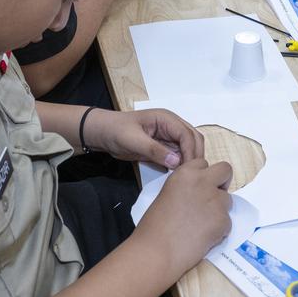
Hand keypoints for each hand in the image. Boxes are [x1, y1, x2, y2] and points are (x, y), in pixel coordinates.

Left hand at [87, 108, 204, 169]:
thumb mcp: (133, 140)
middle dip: (194, 156)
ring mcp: (168, 137)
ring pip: (187, 149)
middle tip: (191, 175)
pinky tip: (177, 176)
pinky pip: (177, 156)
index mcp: (166, 119)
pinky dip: (179, 165)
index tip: (189, 169)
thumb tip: (176, 162)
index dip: (191, 151)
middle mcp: (171, 126)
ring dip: (188, 161)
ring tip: (185, 177)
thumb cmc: (116, 131)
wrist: (103, 134)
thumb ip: (154, 150)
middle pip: (193, 140)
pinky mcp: (163, 148)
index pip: (187, 134)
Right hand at [133, 158, 231, 272]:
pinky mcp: (223, 221)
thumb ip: (186, 188)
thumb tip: (197, 195)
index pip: (204, 163)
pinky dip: (219, 230)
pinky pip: (227, 223)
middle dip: (222, 183)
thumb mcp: (167, 194)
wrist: (157, 251)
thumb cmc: (153, 226)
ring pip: (228, 200)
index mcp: (186, 172)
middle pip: (225, 171)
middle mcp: (203, 181)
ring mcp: (216, 201)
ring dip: (219, 210)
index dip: (203, 177)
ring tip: (201, 225)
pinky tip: (202, 238)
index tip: (198, 189)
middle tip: (212, 199)